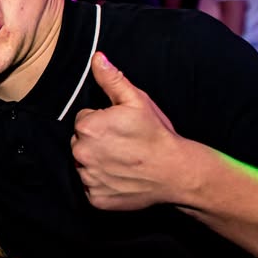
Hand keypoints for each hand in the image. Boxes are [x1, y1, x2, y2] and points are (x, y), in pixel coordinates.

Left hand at [71, 52, 185, 210]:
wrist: (177, 172)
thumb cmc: (157, 134)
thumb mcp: (137, 100)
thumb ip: (112, 79)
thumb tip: (97, 58)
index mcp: (88, 127)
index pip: (83, 120)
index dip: (102, 121)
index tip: (120, 128)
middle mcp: (82, 153)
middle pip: (80, 141)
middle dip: (97, 141)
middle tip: (123, 144)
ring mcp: (88, 178)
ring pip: (84, 164)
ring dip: (97, 162)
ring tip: (123, 161)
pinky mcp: (95, 199)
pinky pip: (91, 187)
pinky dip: (102, 184)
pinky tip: (121, 177)